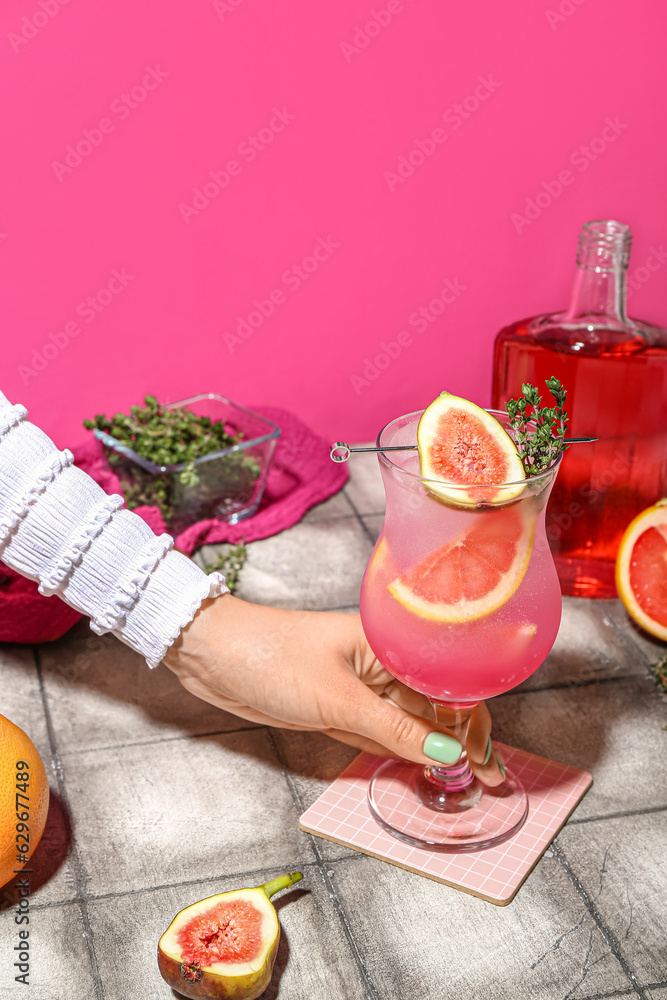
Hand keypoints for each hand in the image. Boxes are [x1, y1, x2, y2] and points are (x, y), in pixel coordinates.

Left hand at [164, 595, 502, 780]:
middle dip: (459, 741)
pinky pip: (380, 732)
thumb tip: (447, 751)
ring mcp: (358, 687)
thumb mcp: (337, 699)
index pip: (446, 686)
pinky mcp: (338, 707)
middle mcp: (380, 664)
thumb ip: (394, 728)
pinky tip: (420, 767)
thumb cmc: (272, 659)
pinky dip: (399, 750)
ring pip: (408, 722)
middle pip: (432, 706)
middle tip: (484, 780)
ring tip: (463, 779)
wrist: (212, 654)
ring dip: (432, 749)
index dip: (472, 724)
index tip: (488, 763)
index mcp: (388, 644)